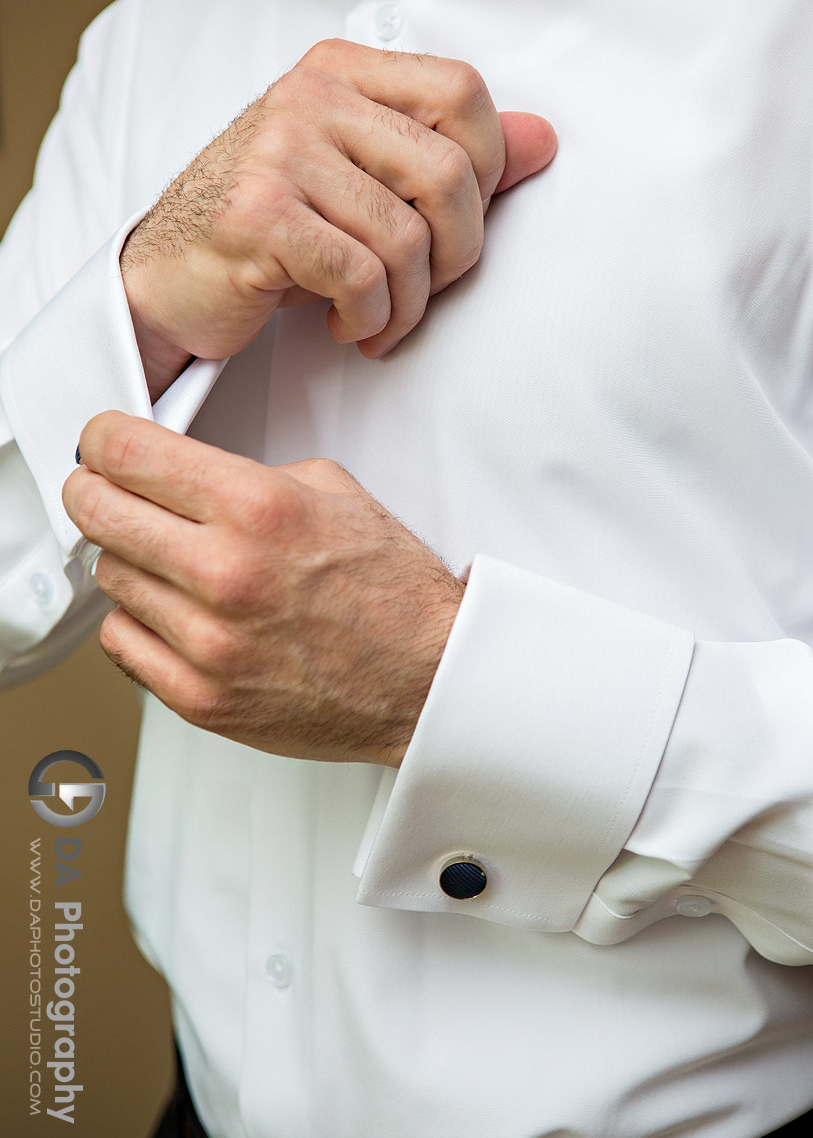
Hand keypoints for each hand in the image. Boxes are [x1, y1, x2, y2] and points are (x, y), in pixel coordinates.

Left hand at [62, 412, 464, 767]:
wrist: (427, 679)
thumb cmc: (392, 594)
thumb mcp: (333, 492)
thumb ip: (247, 474)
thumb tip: (180, 473)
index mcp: (258, 508)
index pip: (126, 454)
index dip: (102, 440)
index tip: (102, 444)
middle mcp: (226, 572)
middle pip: (95, 510)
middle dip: (94, 490)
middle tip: (107, 490)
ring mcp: (208, 641)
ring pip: (107, 577)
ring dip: (127, 560)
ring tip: (168, 561)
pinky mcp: (201, 697)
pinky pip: (120, 643)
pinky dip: (136, 620)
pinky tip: (170, 611)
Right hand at [122, 39, 556, 397]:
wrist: (169, 278)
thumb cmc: (268, 229)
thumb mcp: (361, 180)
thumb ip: (447, 154)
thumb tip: (542, 140)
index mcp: (342, 73)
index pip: (462, 93)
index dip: (488, 170)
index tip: (456, 224)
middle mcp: (311, 98)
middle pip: (448, 173)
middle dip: (456, 257)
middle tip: (425, 290)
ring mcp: (280, 152)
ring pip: (406, 238)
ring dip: (407, 305)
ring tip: (381, 320)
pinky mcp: (259, 217)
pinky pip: (360, 275)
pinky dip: (368, 318)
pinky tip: (346, 325)